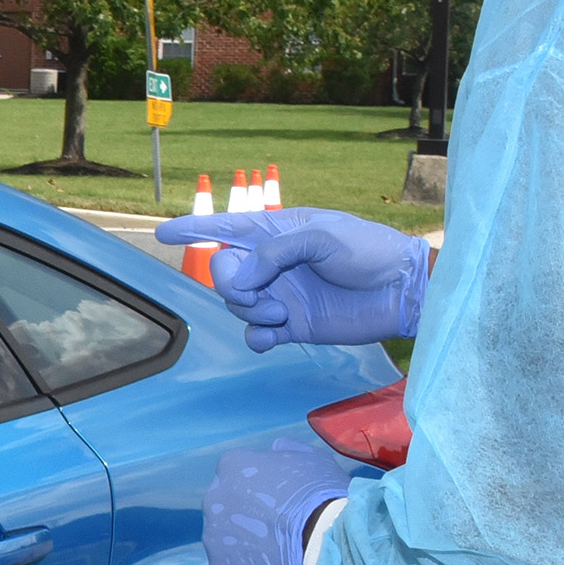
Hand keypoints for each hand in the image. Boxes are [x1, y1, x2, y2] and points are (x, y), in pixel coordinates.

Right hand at [154, 208, 427, 350]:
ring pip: (236, 306)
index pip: (226, 227)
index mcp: (276, 232)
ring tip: (282, 313)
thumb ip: (276, 252)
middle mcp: (272, 264)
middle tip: (261, 292)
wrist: (401, 291)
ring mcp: (280, 295)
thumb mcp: (322, 236)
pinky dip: (258, 337)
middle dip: (231, 286)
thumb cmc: (367, 250)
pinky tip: (273, 335)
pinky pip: (256, 335)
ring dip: (251, 311)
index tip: (163, 232)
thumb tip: (243, 277)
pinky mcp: (292, 326)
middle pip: (224, 273)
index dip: (193, 229)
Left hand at [201, 438, 348, 564]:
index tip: (279, 501)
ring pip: (225, 542)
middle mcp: (213, 499)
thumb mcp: (311, 458)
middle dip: (245, 516)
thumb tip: (274, 449)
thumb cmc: (323, 496)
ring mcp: (213, 540)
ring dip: (244, 546)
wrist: (328, 544)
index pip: (236, 474)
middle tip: (277, 529)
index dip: (259, 488)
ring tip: (276, 555)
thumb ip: (286, 450)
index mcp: (231, 466)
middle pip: (225, 507)